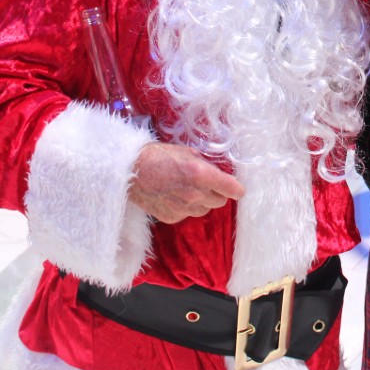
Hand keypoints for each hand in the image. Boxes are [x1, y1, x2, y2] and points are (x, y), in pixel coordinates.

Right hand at [128, 142, 244, 222]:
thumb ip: (206, 164)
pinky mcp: (172, 218)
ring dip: (202, 201)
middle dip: (217, 192)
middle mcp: (195, 194)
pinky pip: (188, 214)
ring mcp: (183, 208)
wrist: (131, 171)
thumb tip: (219, 172)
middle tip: (207, 183)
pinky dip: (186, 207)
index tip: (238, 189)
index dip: (237, 189)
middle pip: (220, 201)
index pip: (231, 188)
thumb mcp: (187, 152)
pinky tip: (174, 196)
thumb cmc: (159, 155)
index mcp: (201, 174)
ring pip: (205, 209)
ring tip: (187, 189)